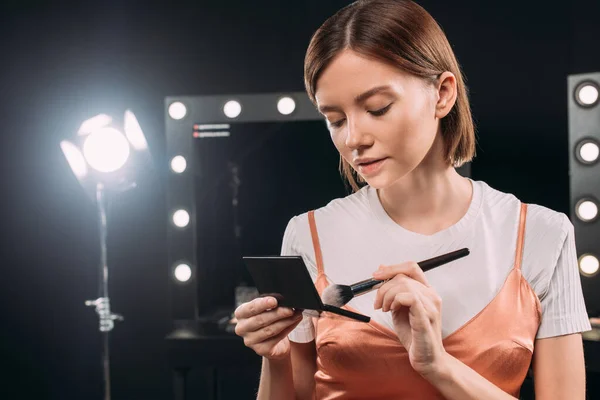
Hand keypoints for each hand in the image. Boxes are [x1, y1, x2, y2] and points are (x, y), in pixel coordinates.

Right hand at [234, 296, 303, 359]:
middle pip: (260, 320)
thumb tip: (284, 300)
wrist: (273, 342)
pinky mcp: (260, 350)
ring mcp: (250, 341)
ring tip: (296, 314)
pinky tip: (294, 322)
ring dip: (285, 321)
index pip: (250, 308)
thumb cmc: (268, 320)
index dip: (262, 304)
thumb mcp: (265, 309)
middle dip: (277, 313)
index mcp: (240, 314)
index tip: (274, 301)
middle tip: (290, 309)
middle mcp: (241, 328)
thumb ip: (270, 304)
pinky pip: (276, 338)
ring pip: (270, 330)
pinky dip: (287, 329)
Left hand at [372, 262, 446, 376]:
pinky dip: (395, 300)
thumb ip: (393, 290)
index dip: (391, 268)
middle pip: (403, 276)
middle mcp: (431, 296)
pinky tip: (392, 310)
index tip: (375, 276)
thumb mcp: (399, 308)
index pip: (411, 267)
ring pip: (403, 285)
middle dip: (383, 288)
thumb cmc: (414, 335)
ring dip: (387, 295)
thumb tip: (381, 269)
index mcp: (426, 292)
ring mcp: (431, 306)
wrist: (427, 359)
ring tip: (385, 309)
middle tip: (378, 303)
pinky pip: (409, 297)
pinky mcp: (426, 316)